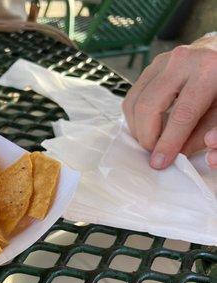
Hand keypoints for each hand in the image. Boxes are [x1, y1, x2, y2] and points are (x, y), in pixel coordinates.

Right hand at [122, 36, 216, 168]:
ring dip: (137, 128)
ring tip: (151, 140)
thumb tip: (181, 153)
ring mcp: (162, 61)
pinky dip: (136, 116)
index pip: (182, 114)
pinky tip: (148, 126)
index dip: (168, 142)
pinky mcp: (151, 66)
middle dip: (146, 136)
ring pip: (134, 102)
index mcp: (208, 71)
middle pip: (148, 106)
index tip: (160, 162)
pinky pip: (132, 96)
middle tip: (153, 152)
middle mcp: (182, 61)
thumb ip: (209, 131)